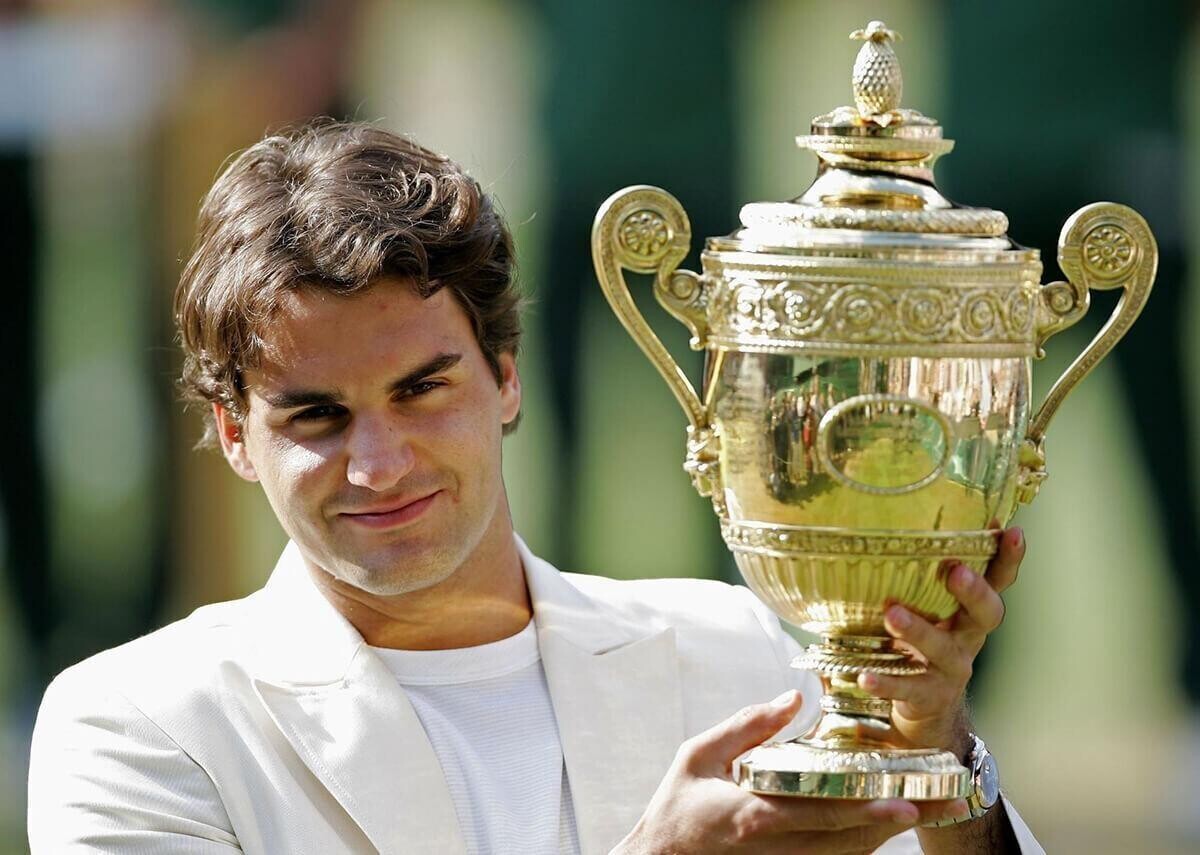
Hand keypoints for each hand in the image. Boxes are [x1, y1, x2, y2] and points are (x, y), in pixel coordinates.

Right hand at [615, 691, 968, 853]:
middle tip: (949, 802)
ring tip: (936, 807)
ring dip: (893, 831)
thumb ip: (746, 726)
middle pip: (853, 839)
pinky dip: (866, 838)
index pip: (822, 814)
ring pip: (851, 852)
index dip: (867, 811)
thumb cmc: (677, 805)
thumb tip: (793, 698)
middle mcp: (779, 847)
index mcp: (755, 815)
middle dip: (901, 820)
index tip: (905, 802)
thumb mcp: (698, 755)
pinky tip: (890, 818)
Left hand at [858, 526, 1025, 751]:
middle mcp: (969, 638)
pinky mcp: (929, 696)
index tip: (1012, 531)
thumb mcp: (925, 609)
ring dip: (919, 630)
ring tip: (893, 614)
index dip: (1008, 558)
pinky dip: (886, 682)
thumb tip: (878, 527)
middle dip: (974, 592)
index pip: (997, 581)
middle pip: (986, 614)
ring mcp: (952, 669)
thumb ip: (914, 579)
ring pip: (943, 648)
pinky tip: (865, 676)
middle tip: (955, 571)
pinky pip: (909, 688)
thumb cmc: (919, 642)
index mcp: (969, 612)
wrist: (924, 709)